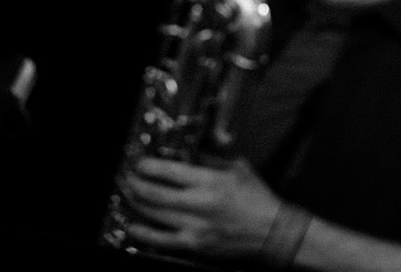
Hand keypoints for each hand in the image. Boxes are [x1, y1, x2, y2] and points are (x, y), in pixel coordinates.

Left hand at [118, 154, 282, 259]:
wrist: (271, 231)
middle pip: (154, 193)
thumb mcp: (239, 169)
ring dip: (136, 203)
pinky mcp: (193, 244)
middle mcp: (199, 203)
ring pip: (153, 214)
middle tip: (128, 178)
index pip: (170, 171)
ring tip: (129, 195)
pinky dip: (143, 232)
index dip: (149, 166)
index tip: (141, 164)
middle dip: (136, 184)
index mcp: (212, 181)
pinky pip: (160, 239)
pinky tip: (134, 226)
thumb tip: (189, 154)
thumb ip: (212, 160)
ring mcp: (194, 226)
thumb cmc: (258, 199)